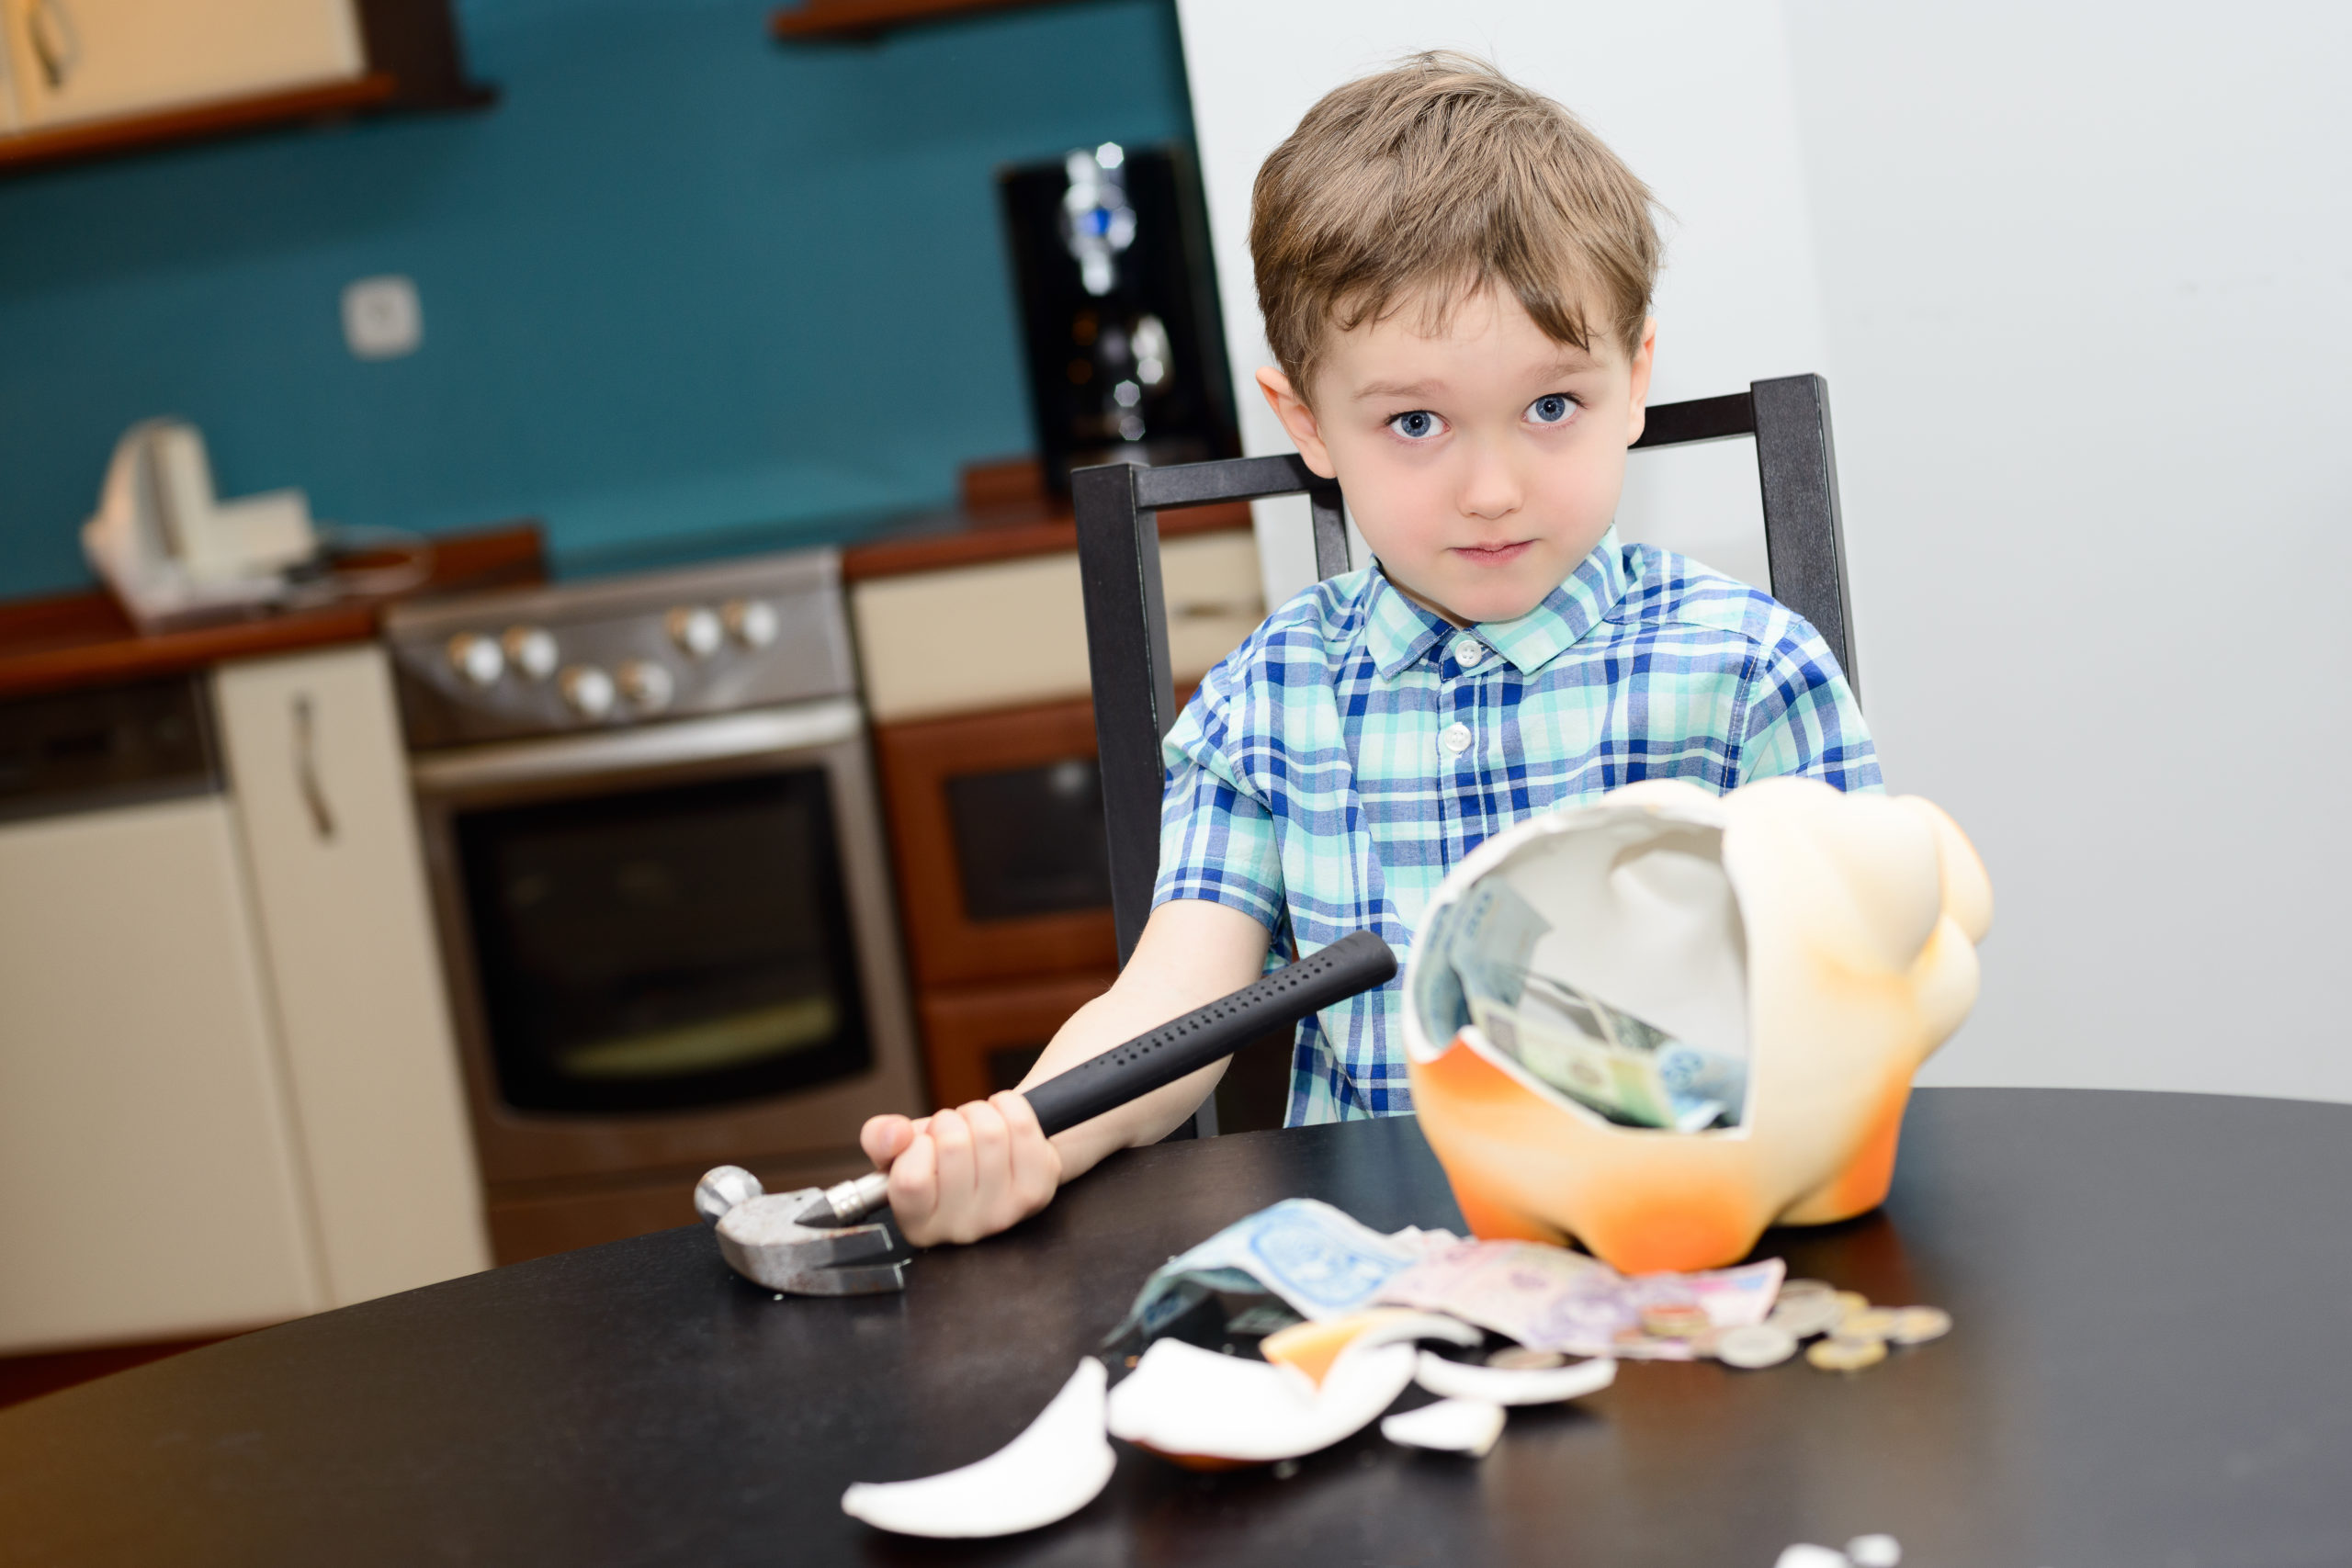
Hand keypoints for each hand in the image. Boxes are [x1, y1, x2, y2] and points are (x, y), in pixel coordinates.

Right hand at [857, 1092, 1062, 1245]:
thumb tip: (895, 1134)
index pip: (911, 1179)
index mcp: (919, 1225)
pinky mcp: (1037, 1191)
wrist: (995, 1160)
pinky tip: (1002, 1121)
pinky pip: (1020, 1125)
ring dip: (979, 1112)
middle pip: (953, 1145)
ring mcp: (1004, 1214)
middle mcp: (962, 1230)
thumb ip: (879, 1139)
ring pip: (989, 1132)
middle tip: (954, 1133)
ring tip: (976, 1128)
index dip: (918, 1145)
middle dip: (950, 1121)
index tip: (925, 1145)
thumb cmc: (942, 1159)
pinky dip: (1009, 1106)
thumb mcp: (900, 1151)